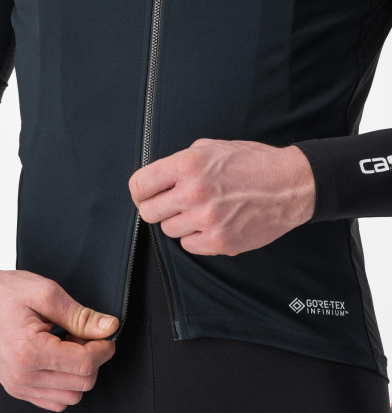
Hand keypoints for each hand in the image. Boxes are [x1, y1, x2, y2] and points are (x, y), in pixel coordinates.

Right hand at [0, 255, 118, 411]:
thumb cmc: (2, 292)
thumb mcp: (46, 293)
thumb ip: (80, 315)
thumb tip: (109, 327)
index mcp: (30, 353)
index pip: (86, 365)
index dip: (104, 348)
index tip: (106, 332)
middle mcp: (23, 377)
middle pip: (82, 384)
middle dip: (94, 358)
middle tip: (84, 333)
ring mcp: (18, 386)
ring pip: (71, 396)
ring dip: (80, 371)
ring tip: (70, 343)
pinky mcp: (16, 387)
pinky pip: (54, 399)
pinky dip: (66, 382)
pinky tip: (60, 356)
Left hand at [129, 138, 315, 255]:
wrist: (290, 185)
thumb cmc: (252, 163)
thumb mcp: (211, 147)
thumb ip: (180, 162)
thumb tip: (158, 179)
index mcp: (188, 165)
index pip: (139, 185)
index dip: (140, 192)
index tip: (146, 196)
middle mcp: (193, 193)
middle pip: (148, 213)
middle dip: (158, 208)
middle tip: (173, 205)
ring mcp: (206, 220)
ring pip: (168, 230)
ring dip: (180, 222)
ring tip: (202, 211)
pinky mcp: (219, 242)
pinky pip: (188, 246)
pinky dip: (196, 238)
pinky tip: (212, 225)